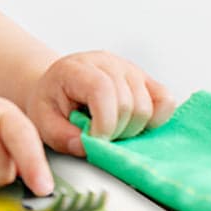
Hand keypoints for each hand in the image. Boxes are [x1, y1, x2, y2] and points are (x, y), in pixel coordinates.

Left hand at [24, 51, 176, 157]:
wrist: (59, 86)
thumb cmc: (52, 102)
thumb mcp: (44, 121)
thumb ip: (61, 136)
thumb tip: (86, 146)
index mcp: (77, 68)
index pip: (101, 90)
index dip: (104, 122)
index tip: (95, 139)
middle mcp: (107, 63)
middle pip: (129, 103)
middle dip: (117, 131)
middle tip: (100, 136)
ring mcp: (130, 69)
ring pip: (150, 106)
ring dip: (134, 128)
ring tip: (112, 129)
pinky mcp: (146, 80)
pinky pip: (166, 101)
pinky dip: (156, 120)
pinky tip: (134, 124)